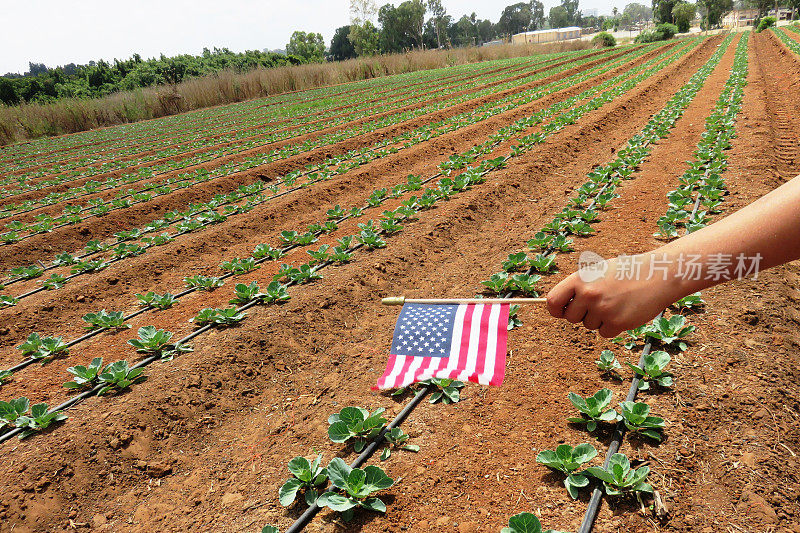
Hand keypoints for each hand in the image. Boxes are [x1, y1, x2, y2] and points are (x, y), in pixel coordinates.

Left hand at [546, 254, 684, 337]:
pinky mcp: (617, 323)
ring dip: (600, 319)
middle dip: (582, 315)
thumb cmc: (627, 272)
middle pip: (571, 317)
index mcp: (580, 279)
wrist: (658, 274)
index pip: (553, 301)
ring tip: (616, 303)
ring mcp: (602, 309)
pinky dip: (613, 327)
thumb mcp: (599, 271)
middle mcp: (588, 294)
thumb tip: (561, 307)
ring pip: (589, 326)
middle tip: (600, 303)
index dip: (555, 309)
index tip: (561, 312)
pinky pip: (604, 333)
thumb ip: (580, 287)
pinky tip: (624, 311)